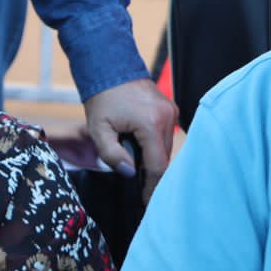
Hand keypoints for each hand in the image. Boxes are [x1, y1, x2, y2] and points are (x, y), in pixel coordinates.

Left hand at [82, 78, 176, 199]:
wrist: (109, 67)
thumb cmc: (101, 99)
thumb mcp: (98, 130)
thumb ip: (112, 155)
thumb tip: (130, 174)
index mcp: (151, 123)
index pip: (157, 166)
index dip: (152, 187)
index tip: (147, 203)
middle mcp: (167, 117)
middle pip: (164, 158)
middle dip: (152, 175)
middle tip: (141, 192)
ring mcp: (171, 112)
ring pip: (166, 148)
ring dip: (153, 160)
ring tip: (136, 169)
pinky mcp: (170, 109)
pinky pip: (165, 136)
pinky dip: (155, 147)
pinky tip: (140, 152)